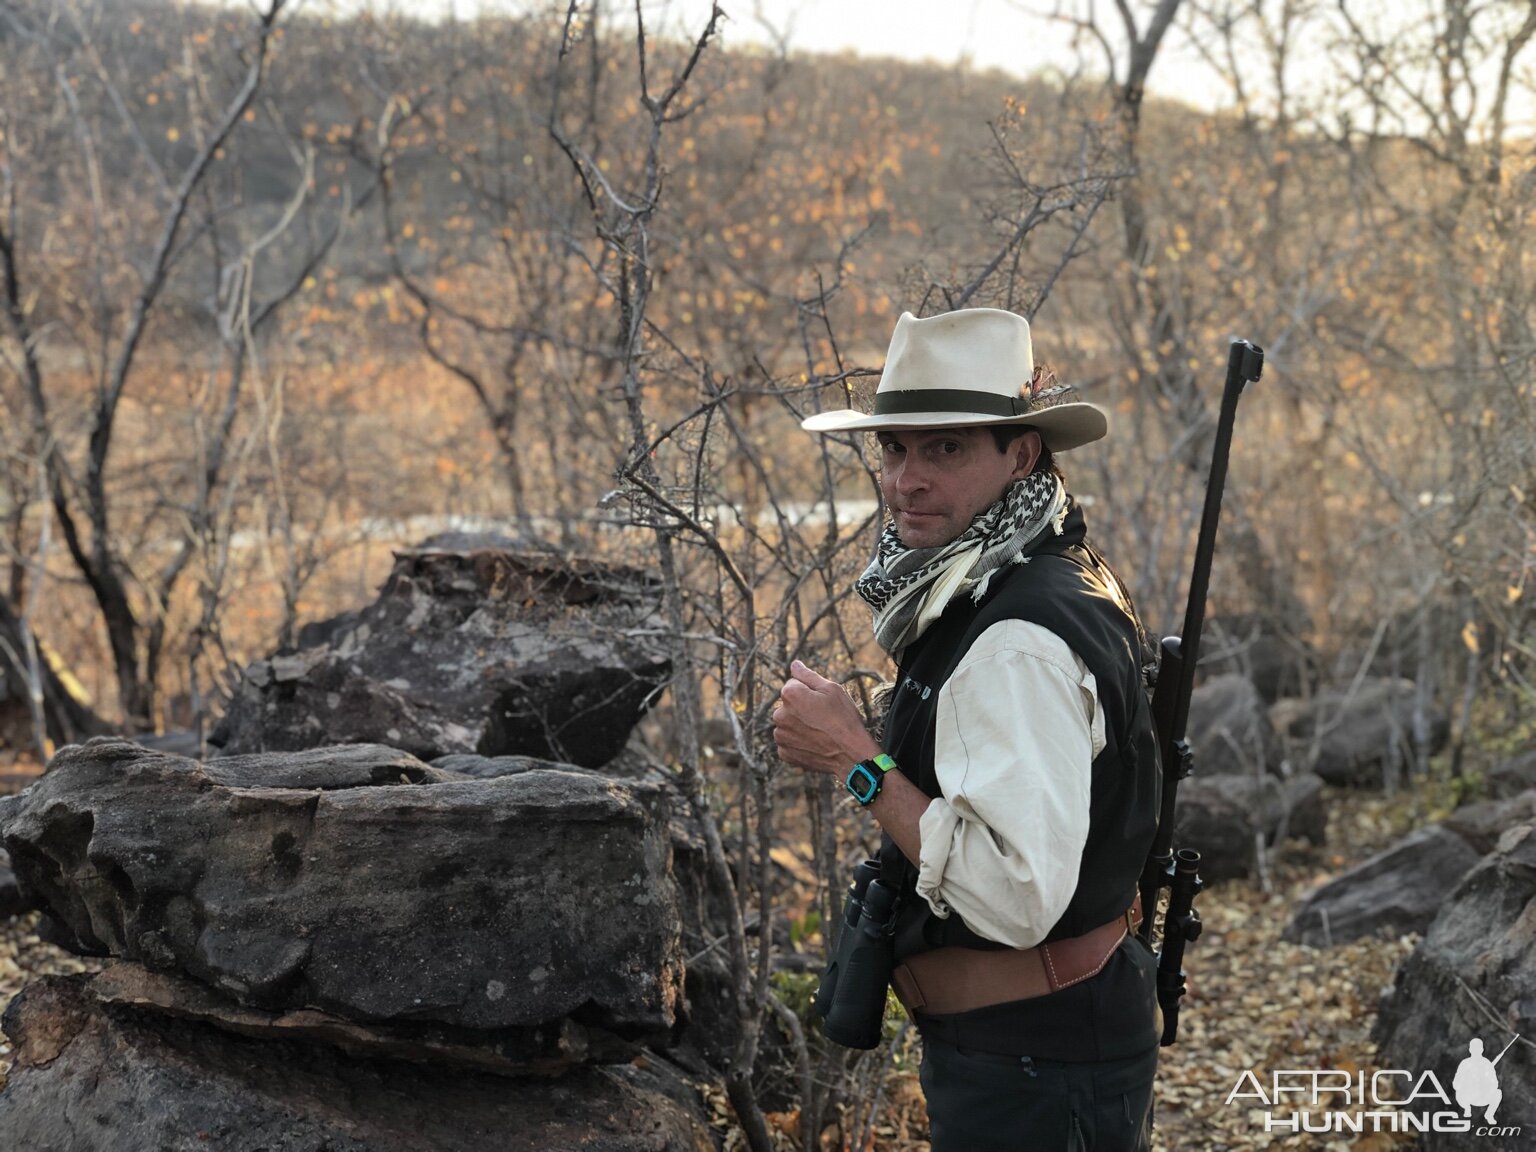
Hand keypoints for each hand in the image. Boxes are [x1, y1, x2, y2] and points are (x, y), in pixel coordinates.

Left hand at [772, 660, 880, 776]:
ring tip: (820, 732)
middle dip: (802, 707)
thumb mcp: (832, 690)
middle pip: (789, 705)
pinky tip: (815, 743)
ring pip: (788, 723)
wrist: (851, 754)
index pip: (793, 684)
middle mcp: (779, 715)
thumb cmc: (844, 719)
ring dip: (799, 725)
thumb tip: (794, 665)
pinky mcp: (785, 753)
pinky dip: (799, 742)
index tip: (823, 702)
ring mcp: (781, 736)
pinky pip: (789, 742)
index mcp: (790, 695)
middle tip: (823, 718)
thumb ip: (808, 675)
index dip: (810, 691)